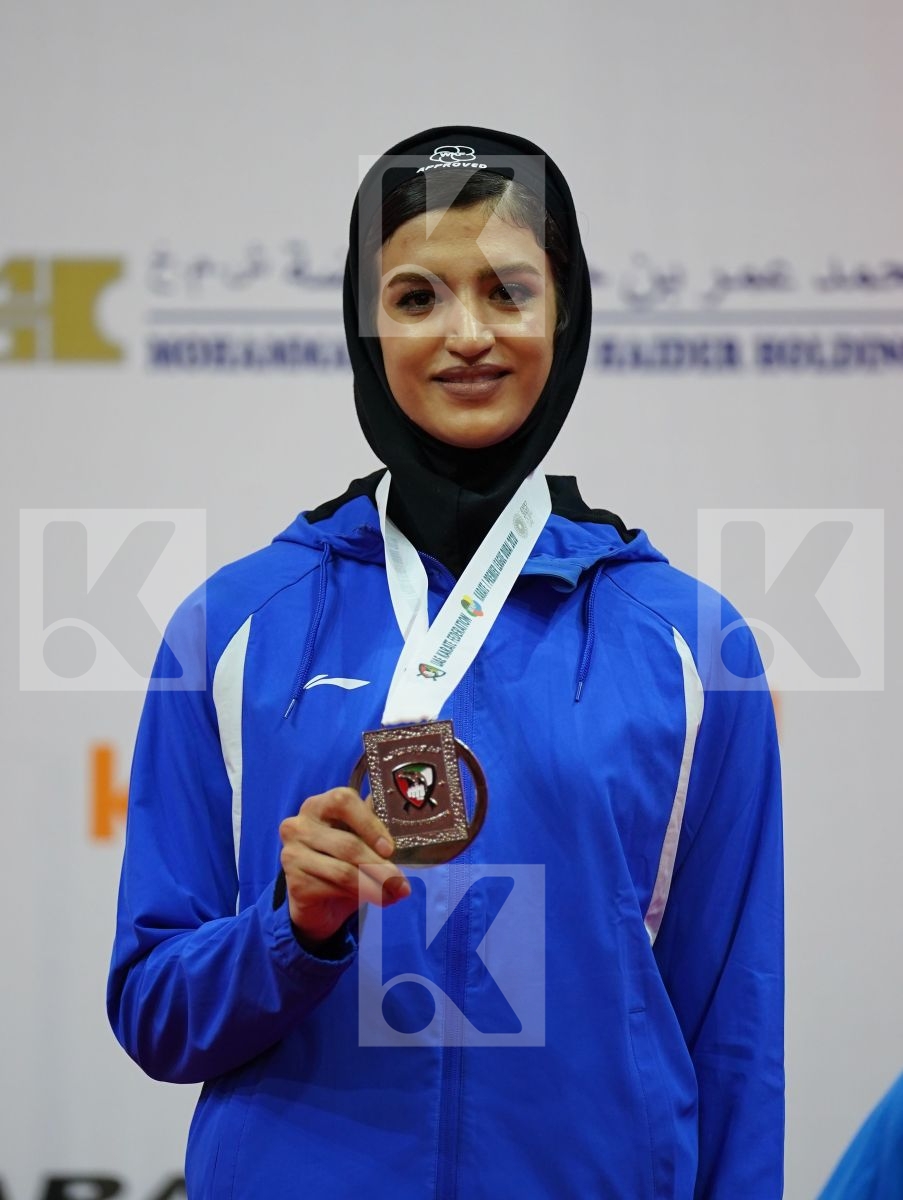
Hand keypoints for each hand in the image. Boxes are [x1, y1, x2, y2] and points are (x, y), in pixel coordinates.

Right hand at [279, 787, 410, 946]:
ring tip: (395, 893)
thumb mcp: (359, 840)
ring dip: (376, 885)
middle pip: (347, 843)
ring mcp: (292, 854)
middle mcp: (299, 825)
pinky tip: (378, 899)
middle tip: (401, 882)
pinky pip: (335, 888)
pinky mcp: (295, 882)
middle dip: (380, 866)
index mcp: (318, 805)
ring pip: (344, 870)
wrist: (317, 901)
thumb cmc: (341, 861)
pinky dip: (362, 896)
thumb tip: (406, 825)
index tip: (390, 848)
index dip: (370, 824)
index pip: (343, 801)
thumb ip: (375, 828)